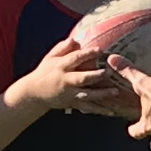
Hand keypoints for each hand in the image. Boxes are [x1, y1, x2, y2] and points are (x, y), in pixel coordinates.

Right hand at [13, 37, 135, 116]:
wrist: (35, 94)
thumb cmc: (45, 72)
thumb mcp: (50, 57)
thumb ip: (63, 48)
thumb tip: (75, 39)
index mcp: (61, 67)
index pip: (75, 58)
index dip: (87, 54)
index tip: (99, 50)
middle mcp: (66, 81)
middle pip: (82, 78)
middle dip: (95, 76)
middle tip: (108, 72)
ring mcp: (70, 94)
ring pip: (87, 95)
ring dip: (101, 94)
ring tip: (115, 91)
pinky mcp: (73, 104)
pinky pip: (88, 108)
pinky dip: (100, 110)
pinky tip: (112, 111)